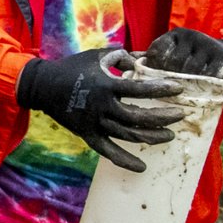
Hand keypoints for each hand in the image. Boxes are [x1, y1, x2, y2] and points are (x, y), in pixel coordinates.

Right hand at [16, 46, 187, 173]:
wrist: (42, 85)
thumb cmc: (73, 67)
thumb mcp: (98, 55)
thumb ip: (123, 56)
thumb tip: (146, 59)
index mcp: (105, 85)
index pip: (139, 89)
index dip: (161, 89)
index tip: (178, 89)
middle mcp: (102, 106)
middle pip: (138, 117)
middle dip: (163, 117)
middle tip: (180, 115)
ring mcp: (94, 123)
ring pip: (127, 135)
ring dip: (151, 137)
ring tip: (169, 135)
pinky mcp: (87, 134)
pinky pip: (107, 151)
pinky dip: (124, 160)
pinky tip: (142, 167)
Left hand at [143, 27, 222, 86]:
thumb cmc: (197, 61)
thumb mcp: (176, 56)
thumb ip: (152, 57)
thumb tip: (125, 60)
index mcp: (174, 36)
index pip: (156, 54)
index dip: (154, 71)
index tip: (156, 83)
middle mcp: (190, 36)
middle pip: (172, 65)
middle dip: (171, 81)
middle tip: (172, 93)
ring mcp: (209, 45)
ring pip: (191, 72)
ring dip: (189, 85)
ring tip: (187, 94)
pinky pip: (210, 76)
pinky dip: (207, 85)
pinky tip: (205, 90)